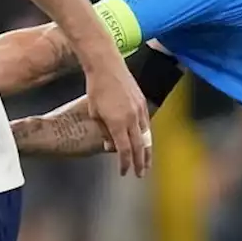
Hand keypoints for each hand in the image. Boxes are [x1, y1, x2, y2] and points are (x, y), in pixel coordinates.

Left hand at [84, 62, 151, 176]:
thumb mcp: (94, 114)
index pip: (125, 150)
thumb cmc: (96, 90)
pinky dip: (147, 136)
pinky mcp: (142, 102)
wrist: (107, 67)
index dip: (125, 163)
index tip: (125, 172)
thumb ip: (104, 131)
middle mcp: (132, 118)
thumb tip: (110, 146)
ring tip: (146, 162)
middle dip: (140, 162)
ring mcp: (139, 110)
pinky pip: (146, 124)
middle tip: (140, 174)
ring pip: (146, 136)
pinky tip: (145, 141)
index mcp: (118, 123)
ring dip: (147, 151)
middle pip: (139, 146)